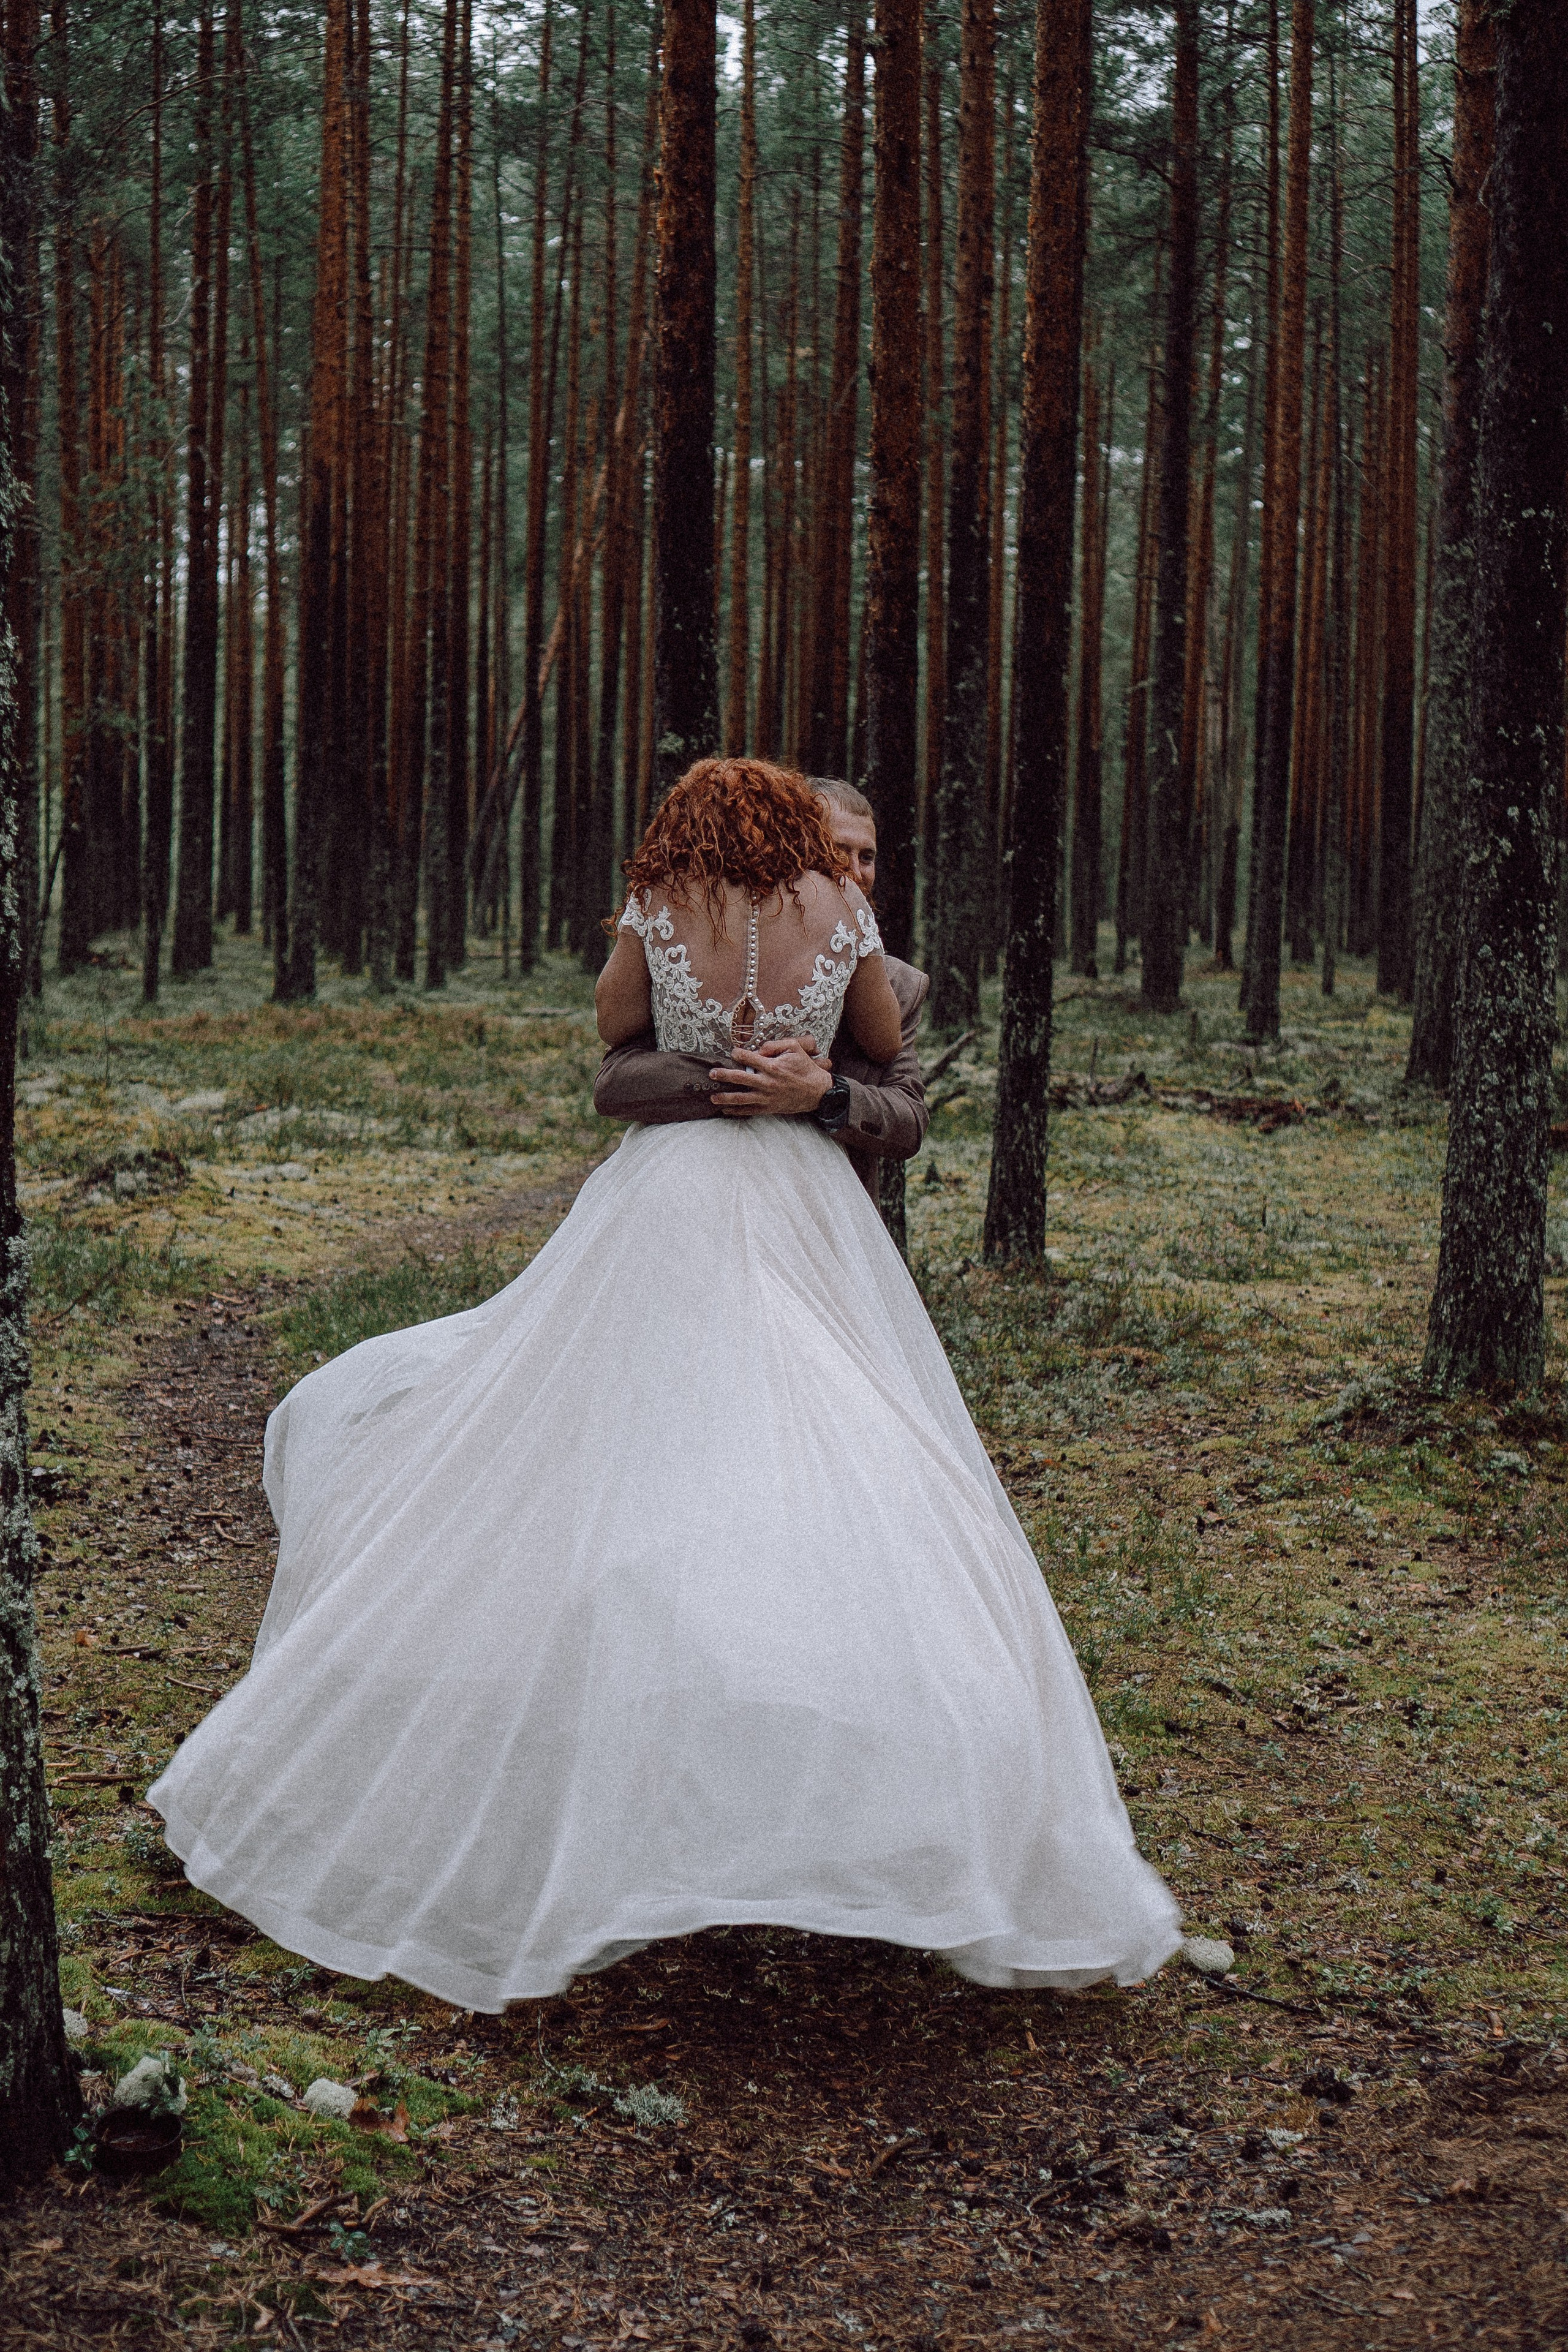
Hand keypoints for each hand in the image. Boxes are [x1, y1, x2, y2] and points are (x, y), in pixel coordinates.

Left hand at [710, 1037, 833, 1116]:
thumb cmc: (806, 1068)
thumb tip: (759, 1048)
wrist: (817, 1092)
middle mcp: (767, 1083)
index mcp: (772, 1067)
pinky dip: (736, 1112)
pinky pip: (749, 1111)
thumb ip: (776, 1045)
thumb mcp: (795, 1048)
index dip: (738, 1054)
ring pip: (741, 1098)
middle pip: (739, 1078)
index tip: (733, 1053)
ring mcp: (767, 1097)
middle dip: (723, 1076)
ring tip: (713, 1097)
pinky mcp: (769, 1108)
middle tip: (711, 1074)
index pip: (749, 1058)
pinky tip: (725, 1110)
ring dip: (725, 1098)